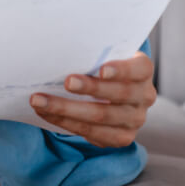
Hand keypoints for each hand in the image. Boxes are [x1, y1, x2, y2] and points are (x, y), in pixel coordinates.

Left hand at [30, 51, 156, 146]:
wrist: (116, 94)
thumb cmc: (105, 66)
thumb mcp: (107, 55)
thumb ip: (95, 53)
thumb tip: (62, 48)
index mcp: (143, 70)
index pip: (138, 69)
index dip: (121, 70)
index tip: (101, 69)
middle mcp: (144, 96)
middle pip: (118, 94)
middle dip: (89, 88)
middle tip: (66, 82)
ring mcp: (135, 120)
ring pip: (100, 117)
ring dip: (66, 109)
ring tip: (40, 100)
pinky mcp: (121, 137)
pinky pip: (91, 132)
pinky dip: (65, 122)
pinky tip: (47, 113)